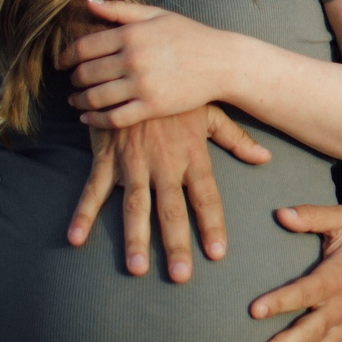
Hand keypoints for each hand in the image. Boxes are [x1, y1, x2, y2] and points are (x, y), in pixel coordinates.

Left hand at [60, 0, 248, 127]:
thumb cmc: (190, 35)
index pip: (84, 47)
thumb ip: (120, 9)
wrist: (222, 62)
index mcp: (131, 34)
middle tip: (73, 81)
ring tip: (76, 100)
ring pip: (95, 97)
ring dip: (79, 101)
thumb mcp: (156, 14)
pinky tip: (88, 118)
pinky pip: (114, 118)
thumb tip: (87, 0)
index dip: (66, 56)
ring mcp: (142, 85)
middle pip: (86, 74)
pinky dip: (95, 120)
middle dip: (74, 79)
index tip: (61, 63)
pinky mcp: (152, 107)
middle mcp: (133, 60)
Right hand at [67, 104, 273, 280]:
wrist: (135, 65)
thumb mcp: (210, 112)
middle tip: (181, 276)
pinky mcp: (106, 157)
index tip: (217, 253)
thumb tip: (266, 157)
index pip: (207, 197)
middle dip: (176, 243)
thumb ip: (236, 139)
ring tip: (136, 269)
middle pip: (172, 210)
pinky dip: (82, 214)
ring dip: (135, 237)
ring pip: (135, 206)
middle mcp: (164, 163)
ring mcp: (133, 162)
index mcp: (192, 154)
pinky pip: (93, 189)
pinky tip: (75, 238)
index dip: (212, 225)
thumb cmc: (177, 94)